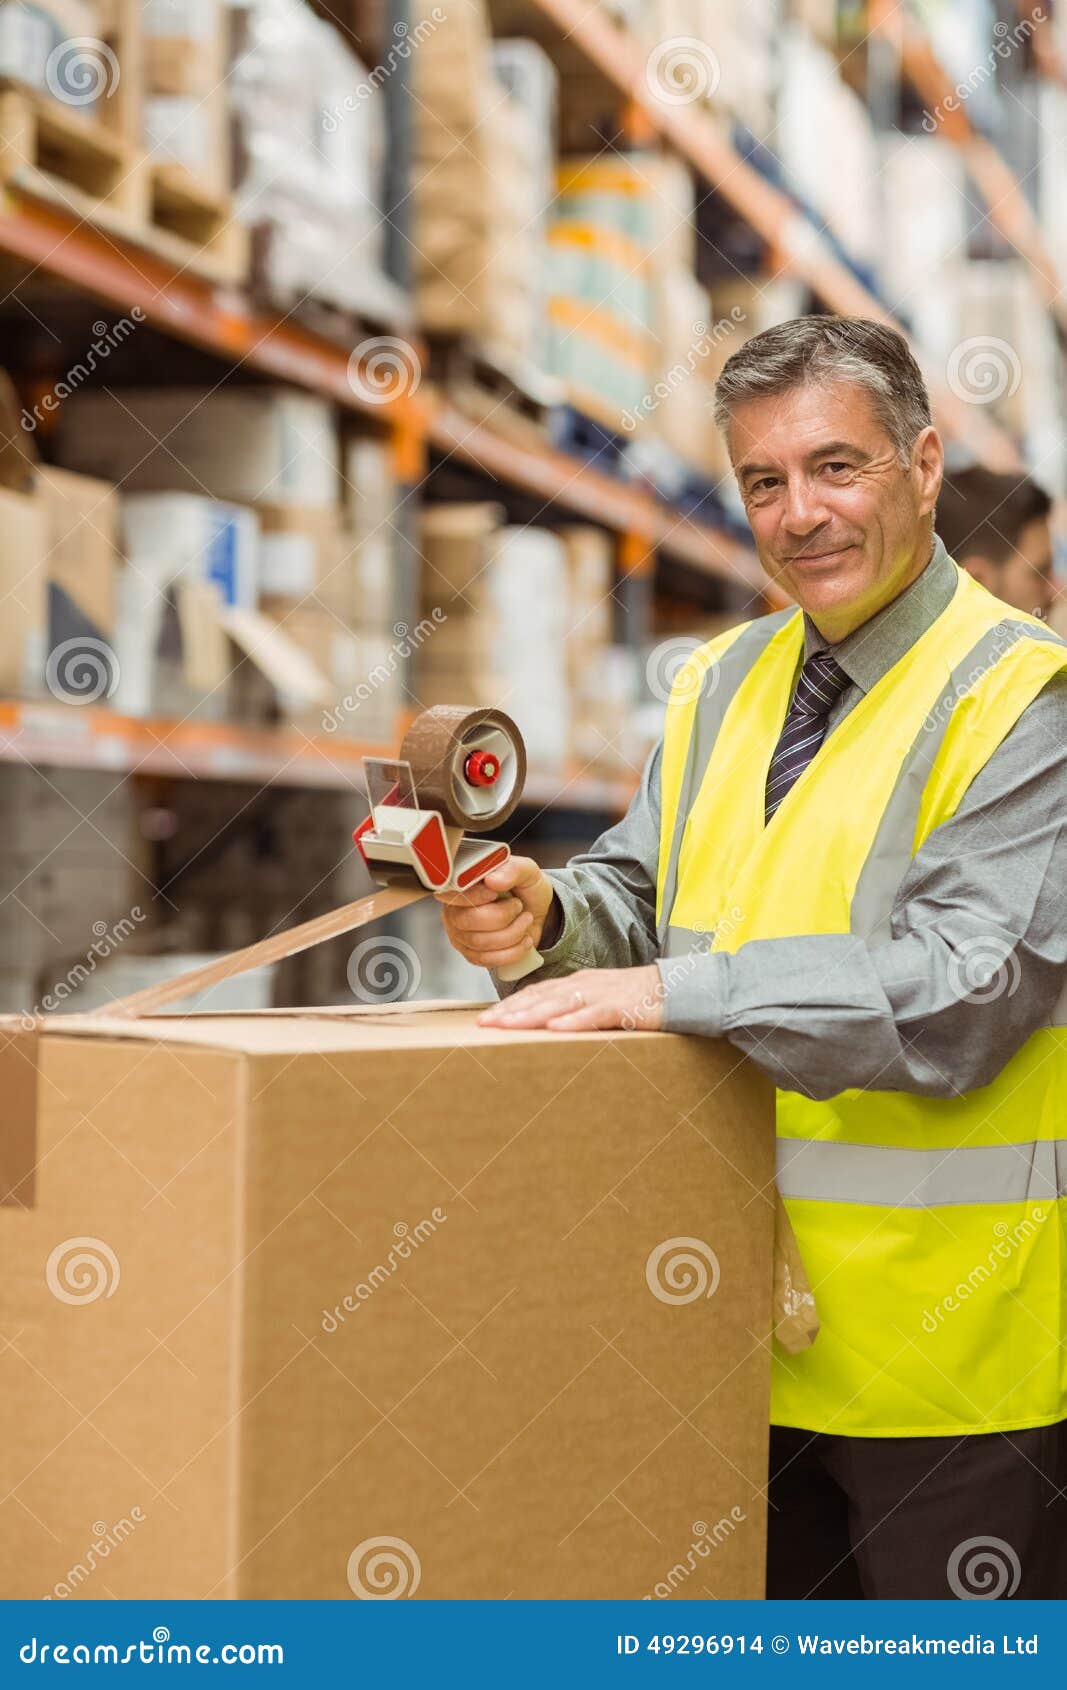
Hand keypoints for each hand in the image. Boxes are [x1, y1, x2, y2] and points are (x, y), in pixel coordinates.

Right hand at [434, 855, 554, 972]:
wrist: (536, 911)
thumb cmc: (525, 888)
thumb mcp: (526, 871)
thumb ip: (512, 870)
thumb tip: (492, 880)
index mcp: (460, 885)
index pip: (452, 893)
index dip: (473, 896)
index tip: (494, 893)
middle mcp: (454, 909)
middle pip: (466, 921)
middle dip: (502, 916)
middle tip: (518, 906)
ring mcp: (459, 934)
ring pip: (479, 943)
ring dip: (512, 933)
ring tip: (525, 920)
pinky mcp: (471, 954)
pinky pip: (486, 960)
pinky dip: (512, 952)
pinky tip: (524, 940)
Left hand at [476, 965, 664, 1031]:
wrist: (675, 990)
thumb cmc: (634, 1001)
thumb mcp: (597, 1003)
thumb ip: (573, 1011)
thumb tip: (545, 1030)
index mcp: (575, 984)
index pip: (535, 993)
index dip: (509, 1005)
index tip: (485, 1020)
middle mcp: (583, 985)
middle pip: (540, 996)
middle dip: (510, 1010)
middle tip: (484, 1024)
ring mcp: (602, 994)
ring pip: (561, 1003)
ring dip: (532, 1015)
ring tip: (508, 1025)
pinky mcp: (622, 1006)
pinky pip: (595, 1014)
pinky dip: (574, 1021)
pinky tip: (555, 1028)